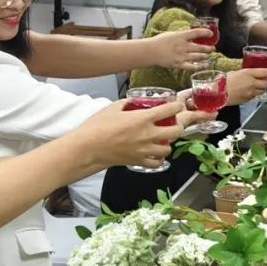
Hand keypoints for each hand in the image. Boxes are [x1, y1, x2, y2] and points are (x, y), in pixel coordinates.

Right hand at [73, 98, 189, 170]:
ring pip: (168, 149)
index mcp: (142, 118)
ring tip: (163, 139)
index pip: (169, 110)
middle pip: (176, 131)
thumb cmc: (98, 126)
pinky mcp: (138, 161)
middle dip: (178, 126)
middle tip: (173, 123)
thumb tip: (134, 102)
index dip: (177, 106)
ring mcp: (144, 150)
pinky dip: (159, 159)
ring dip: (168, 143)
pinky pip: (157, 163)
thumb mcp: (113, 107)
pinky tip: (155, 154)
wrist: (88, 147)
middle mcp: (147, 134)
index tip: (177, 105)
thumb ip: (128, 103)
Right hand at [149, 28, 213, 73]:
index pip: (196, 33)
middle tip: (213, 48)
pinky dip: (200, 66)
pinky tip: (205, 65)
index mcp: (181, 36)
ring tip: (209, 56)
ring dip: (206, 56)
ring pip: (198, 56)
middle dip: (209, 48)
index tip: (211, 34)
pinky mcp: (179, 64)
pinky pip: (192, 67)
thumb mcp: (171, 34)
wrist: (150, 51)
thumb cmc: (159, 41)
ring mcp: (182, 56)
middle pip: (200, 47)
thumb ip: (182, 34)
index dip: (205, 33)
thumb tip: (191, 34)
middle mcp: (183, 46)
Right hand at [226, 69, 266, 104]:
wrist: (218, 93)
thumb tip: (247, 75)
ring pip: (262, 91)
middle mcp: (252, 83)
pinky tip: (248, 93)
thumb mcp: (234, 73)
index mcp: (248, 73)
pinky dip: (254, 95)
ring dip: (261, 89)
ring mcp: (251, 92)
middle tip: (262, 81)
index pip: (264, 72)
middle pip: (266, 83)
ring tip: (256, 87)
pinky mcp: (248, 99)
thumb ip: (243, 74)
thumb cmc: (223, 81)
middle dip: (265, 82)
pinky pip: (255, 97)